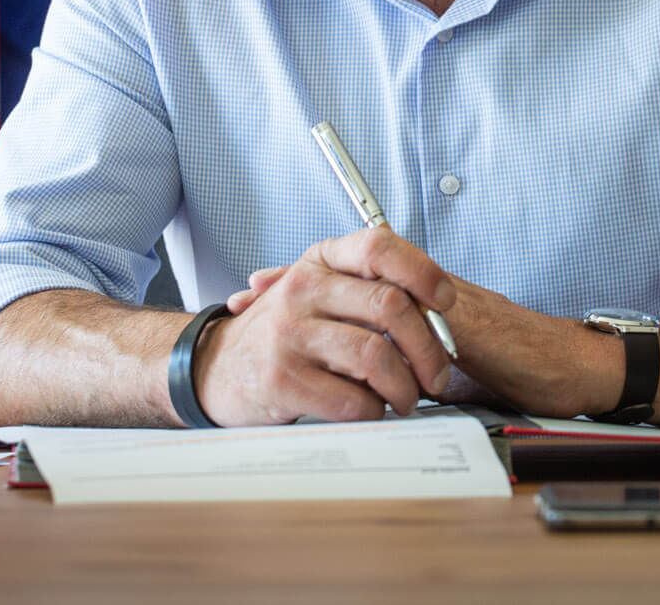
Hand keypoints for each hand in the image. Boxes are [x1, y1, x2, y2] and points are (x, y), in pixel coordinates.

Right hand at [191, 225, 457, 425]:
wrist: (214, 368)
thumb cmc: (283, 333)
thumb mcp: (318, 294)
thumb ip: (368, 291)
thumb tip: (439, 309)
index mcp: (319, 261)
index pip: (380, 246)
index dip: (423, 272)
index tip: (445, 302)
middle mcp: (302, 290)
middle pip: (391, 305)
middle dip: (429, 347)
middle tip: (437, 374)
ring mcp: (289, 335)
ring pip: (377, 357)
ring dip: (406, 387)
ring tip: (407, 399)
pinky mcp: (282, 381)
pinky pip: (353, 401)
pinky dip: (375, 412)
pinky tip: (372, 411)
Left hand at [233, 266, 625, 420]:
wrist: (569, 369)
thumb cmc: (517, 368)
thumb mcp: (452, 366)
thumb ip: (412, 362)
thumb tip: (373, 381)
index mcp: (419, 303)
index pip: (358, 283)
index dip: (312, 282)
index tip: (262, 288)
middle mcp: (426, 292)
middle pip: (354, 271)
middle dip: (300, 278)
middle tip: (253, 288)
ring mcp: (441, 299)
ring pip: (373, 280)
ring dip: (321, 287)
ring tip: (276, 294)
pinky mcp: (459, 316)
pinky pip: (407, 306)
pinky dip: (361, 310)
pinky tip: (328, 315)